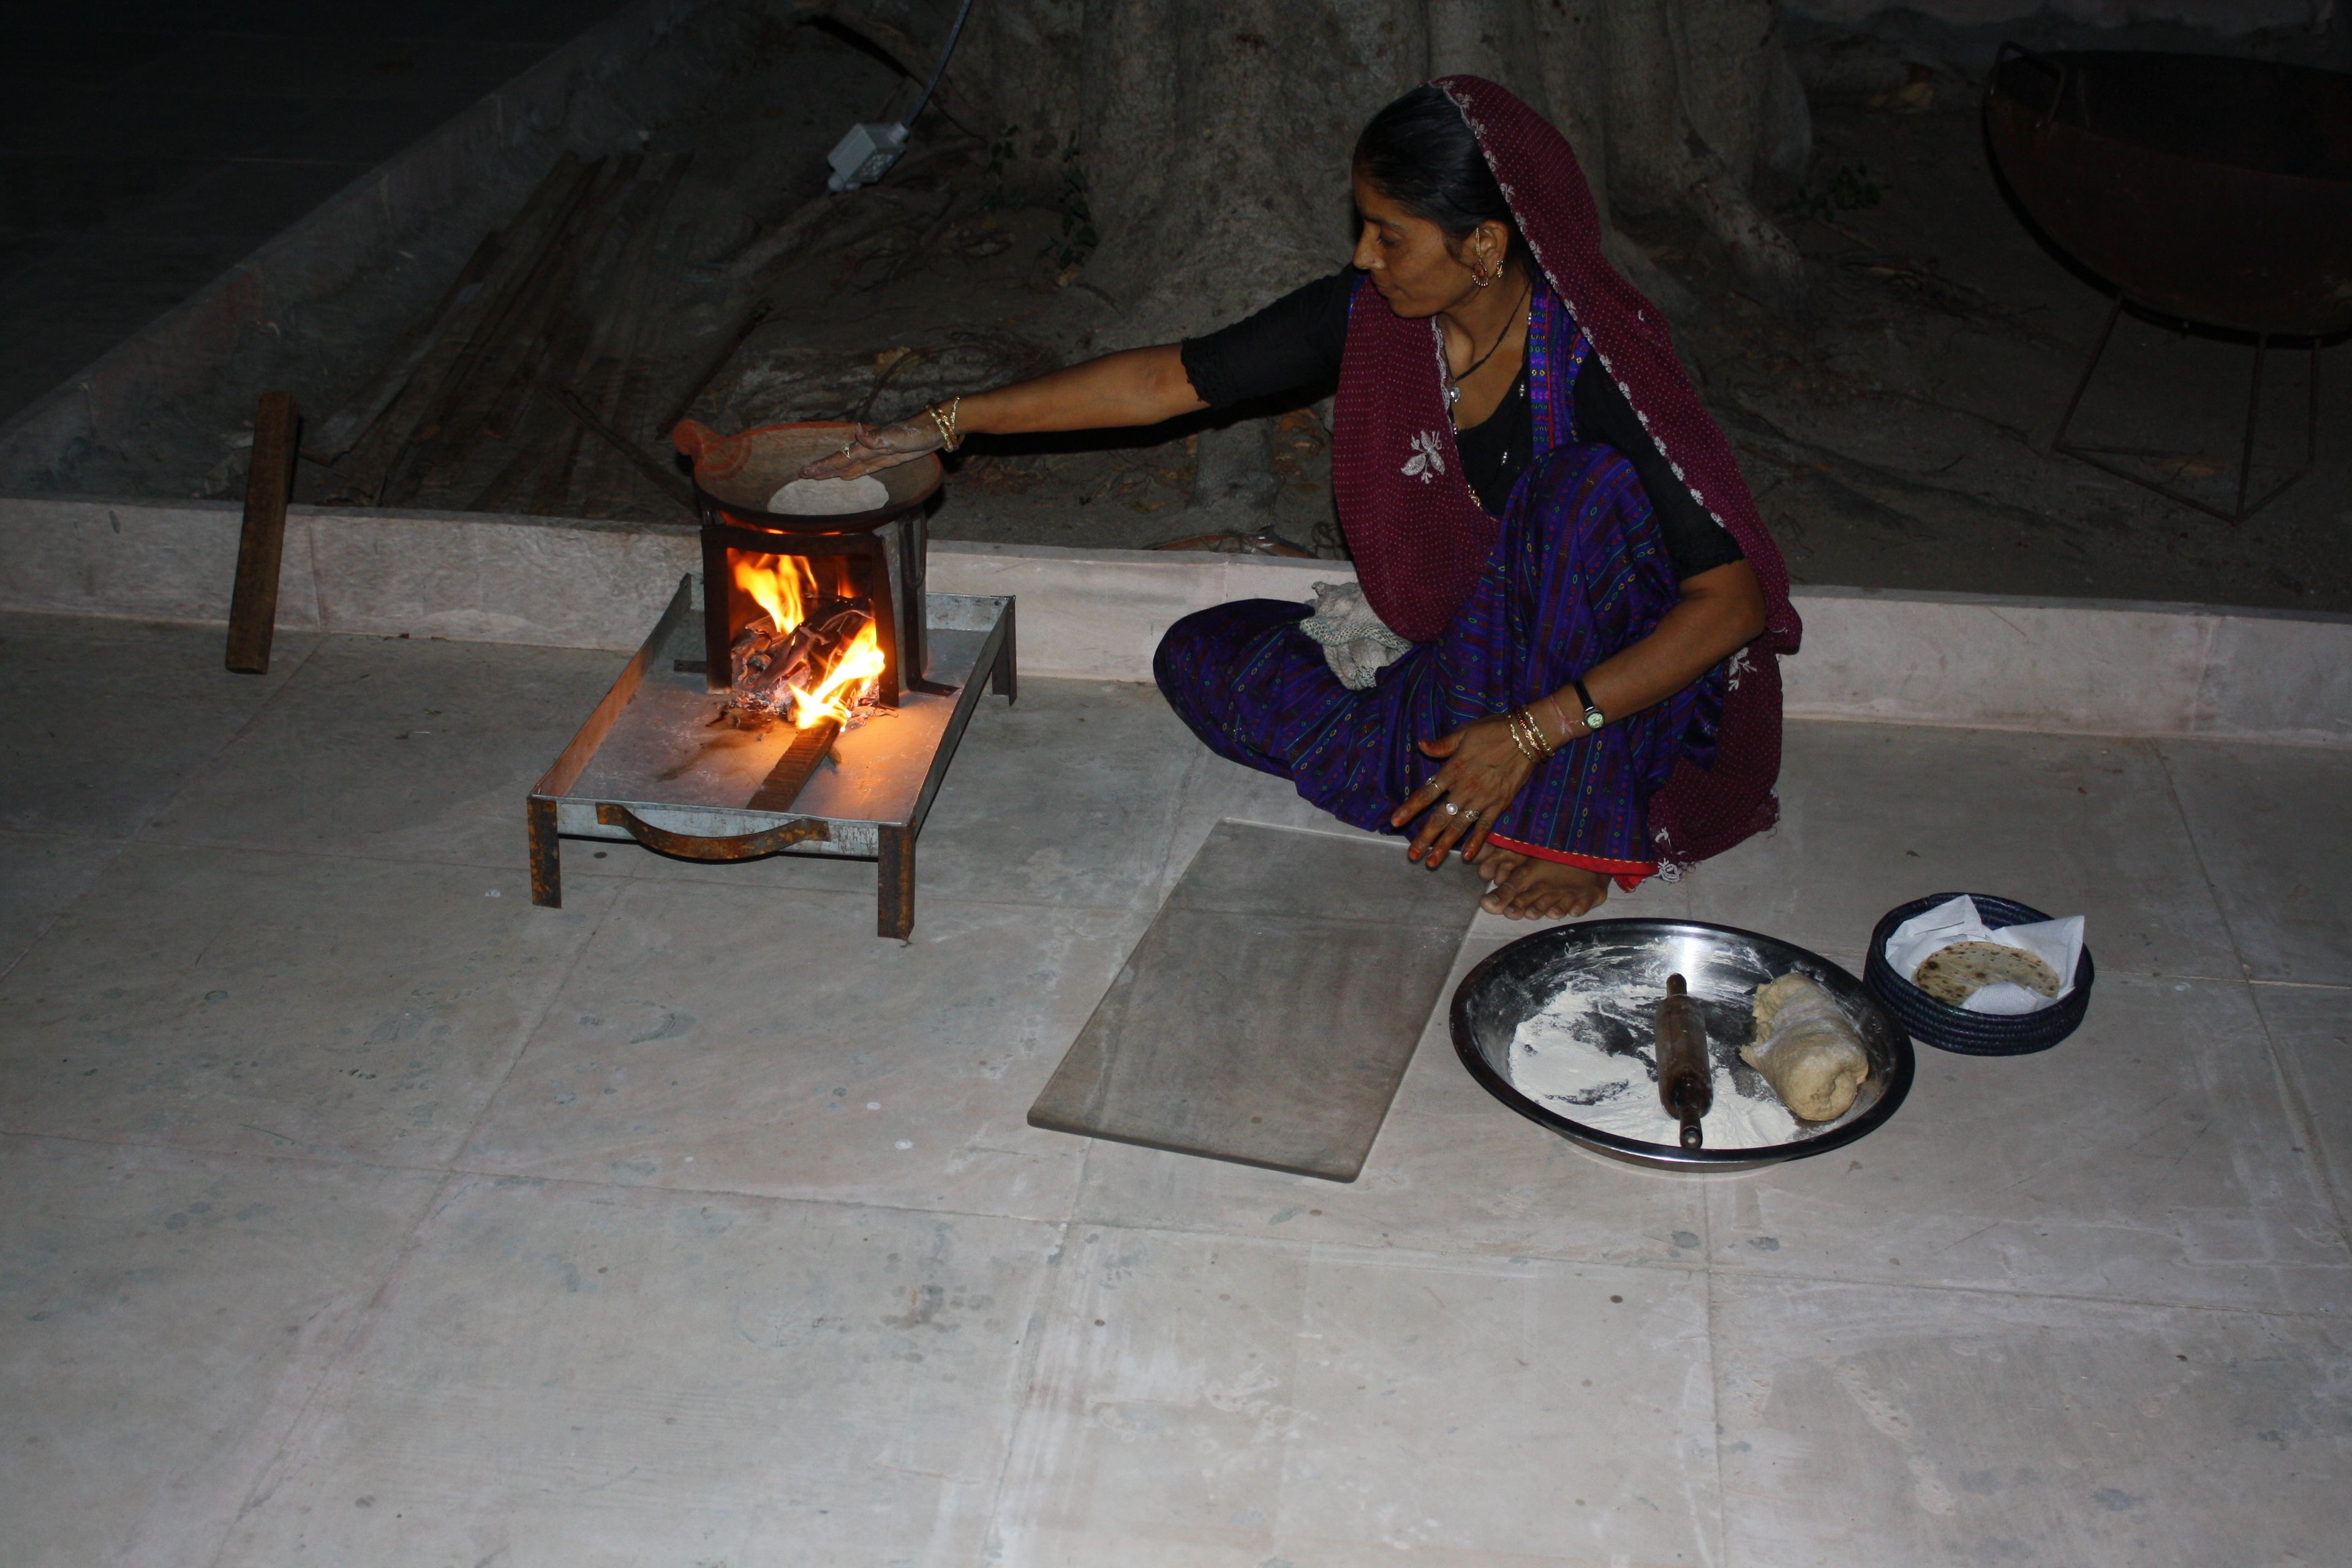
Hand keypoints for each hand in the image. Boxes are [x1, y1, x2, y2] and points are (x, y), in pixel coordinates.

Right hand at [798, 415, 941, 480]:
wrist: (934, 430)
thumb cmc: (916, 433)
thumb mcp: (896, 436)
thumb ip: (874, 436)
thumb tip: (856, 428)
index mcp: (867, 446)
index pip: (840, 458)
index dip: (823, 466)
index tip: (806, 471)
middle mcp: (868, 450)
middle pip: (840, 462)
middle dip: (822, 468)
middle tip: (803, 474)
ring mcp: (876, 455)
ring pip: (849, 465)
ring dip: (833, 471)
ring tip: (817, 476)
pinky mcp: (886, 459)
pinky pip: (864, 468)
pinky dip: (853, 472)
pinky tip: (845, 476)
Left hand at [1388, 715, 1534, 869]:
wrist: (1527, 735)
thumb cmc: (1493, 730)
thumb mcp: (1464, 733)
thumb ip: (1442, 744)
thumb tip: (1421, 745)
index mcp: (1453, 770)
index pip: (1426, 793)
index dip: (1410, 808)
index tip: (1395, 822)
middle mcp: (1464, 788)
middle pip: (1440, 817)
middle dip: (1425, 838)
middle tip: (1412, 855)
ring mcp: (1482, 799)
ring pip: (1459, 826)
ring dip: (1444, 846)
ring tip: (1432, 863)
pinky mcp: (1499, 804)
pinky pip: (1485, 827)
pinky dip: (1476, 842)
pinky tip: (1467, 857)